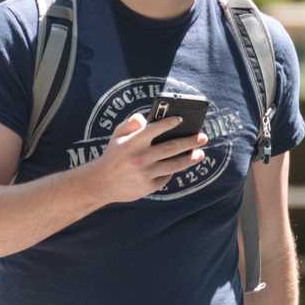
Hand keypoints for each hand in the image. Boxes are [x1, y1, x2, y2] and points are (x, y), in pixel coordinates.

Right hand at [90, 112, 206, 203]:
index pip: (155, 129)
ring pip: (174, 165)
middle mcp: (141, 158)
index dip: (170, 123)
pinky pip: (166, 176)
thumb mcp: (117, 136)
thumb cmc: (114, 155)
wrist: (102, 183)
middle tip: (203, 137)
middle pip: (171, 148)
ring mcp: (145, 173)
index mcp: (133, 143)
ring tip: (200, 153)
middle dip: (190, 142)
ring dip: (190, 158)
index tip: (182, 119)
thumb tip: (146, 118)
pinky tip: (181, 164)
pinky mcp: (149, 186)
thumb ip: (131, 123)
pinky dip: (174, 170)